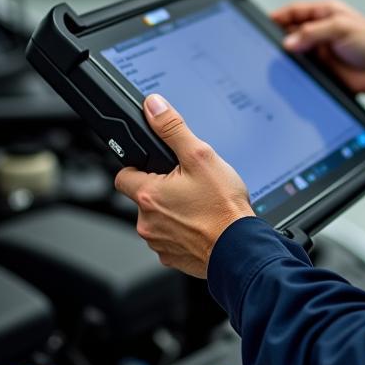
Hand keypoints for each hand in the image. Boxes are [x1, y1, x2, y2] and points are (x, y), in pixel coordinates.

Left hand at [114, 95, 253, 277]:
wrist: (241, 249)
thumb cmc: (223, 208)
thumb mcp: (201, 157)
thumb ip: (172, 128)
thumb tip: (153, 107)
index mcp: (149, 195)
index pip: (124, 175)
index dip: (140, 168)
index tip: (158, 168)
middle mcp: (147, 222)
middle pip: (144, 197)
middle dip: (163, 190)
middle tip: (190, 186)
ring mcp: (159, 242)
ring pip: (158, 219)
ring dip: (173, 212)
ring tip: (200, 206)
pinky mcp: (172, 257)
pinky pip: (171, 238)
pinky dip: (184, 231)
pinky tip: (203, 224)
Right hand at [270, 0, 364, 94]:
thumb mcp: (340, 29)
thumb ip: (312, 33)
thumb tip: (289, 41)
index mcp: (325, 12)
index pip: (294, 10)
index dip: (279, 16)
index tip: (265, 23)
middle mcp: (320, 29)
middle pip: (291, 30)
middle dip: (280, 35)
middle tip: (272, 42)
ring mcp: (319, 48)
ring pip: (294, 49)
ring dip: (287, 53)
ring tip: (281, 56)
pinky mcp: (320, 66)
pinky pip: (301, 65)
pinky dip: (294, 67)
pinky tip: (291, 68)